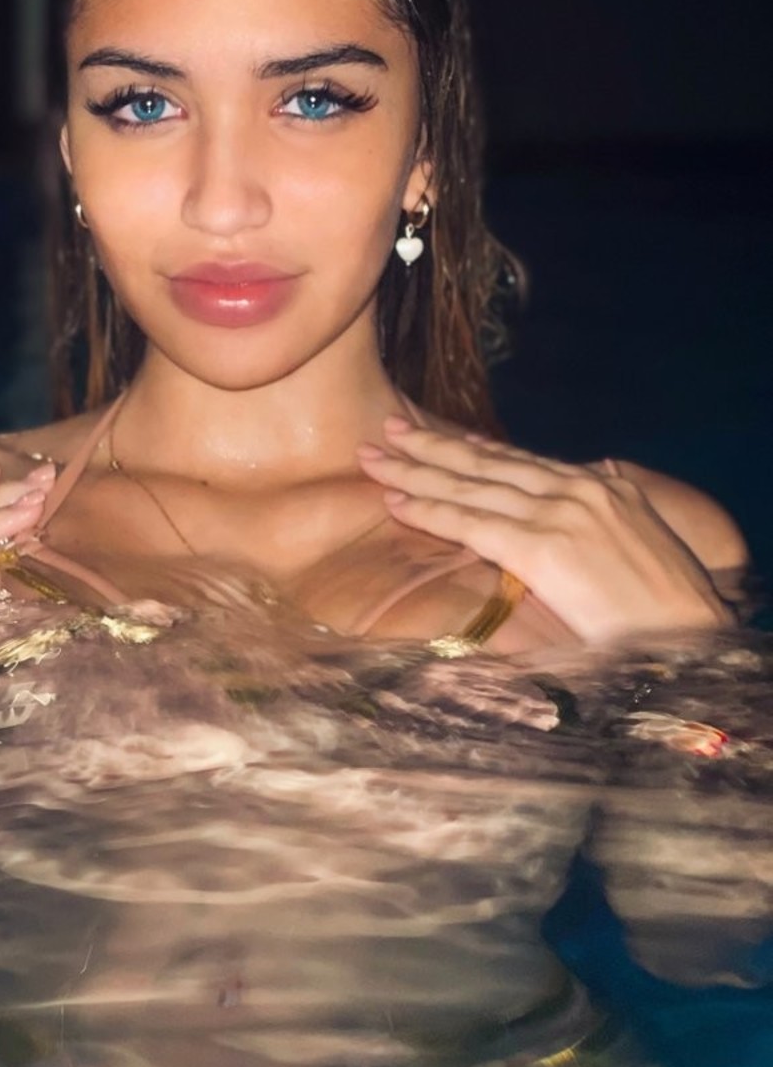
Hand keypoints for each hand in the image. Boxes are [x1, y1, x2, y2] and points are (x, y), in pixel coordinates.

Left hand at [357, 418, 729, 646]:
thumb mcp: (640, 542)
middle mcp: (578, 487)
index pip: (520, 460)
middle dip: (431, 446)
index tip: (435, 435)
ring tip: (374, 459)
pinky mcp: (543, 546)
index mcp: (602, 483)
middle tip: (389, 431)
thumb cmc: (669, 606)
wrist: (692, 635)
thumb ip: (604, 516)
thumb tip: (579, 502)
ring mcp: (559, 513)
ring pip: (469, 485)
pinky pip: (471, 523)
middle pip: (487, 462)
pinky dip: (430, 510)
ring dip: (414, 471)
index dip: (471, 448)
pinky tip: (397, 501)